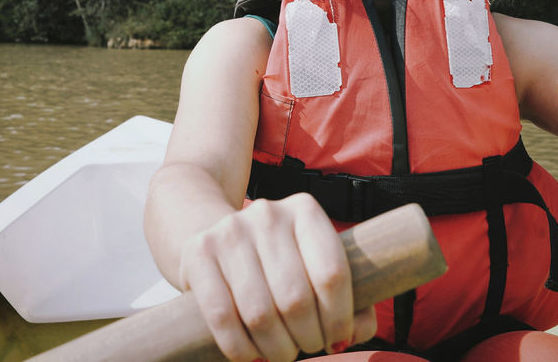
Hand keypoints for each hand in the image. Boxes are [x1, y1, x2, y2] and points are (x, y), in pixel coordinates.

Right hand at [178, 193, 377, 361]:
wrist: (214, 234)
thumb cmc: (277, 261)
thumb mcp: (312, 266)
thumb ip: (349, 298)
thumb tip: (359, 329)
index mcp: (305, 210)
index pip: (332, 273)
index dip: (339, 318)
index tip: (338, 338)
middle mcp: (267, 215)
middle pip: (296, 298)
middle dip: (308, 338)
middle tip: (307, 347)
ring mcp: (229, 231)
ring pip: (260, 313)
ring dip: (277, 348)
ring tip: (282, 352)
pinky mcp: (198, 253)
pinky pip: (221, 317)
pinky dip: (241, 349)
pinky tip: (253, 354)